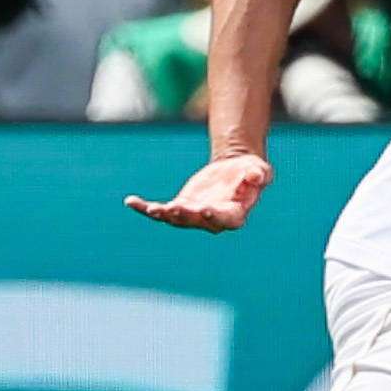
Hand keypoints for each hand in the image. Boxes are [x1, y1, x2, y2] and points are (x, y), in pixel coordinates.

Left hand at [127, 152, 274, 230]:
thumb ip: (259, 175)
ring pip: (176, 219)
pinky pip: (161, 210)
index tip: (207, 209)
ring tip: (150, 208)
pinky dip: (145, 208)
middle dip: (185, 215)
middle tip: (173, 208)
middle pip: (198, 221)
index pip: (226, 219)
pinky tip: (131, 202)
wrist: (236, 170)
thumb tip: (256, 177)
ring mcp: (194, 215)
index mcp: (235, 213)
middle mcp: (212, 219)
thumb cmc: (251, 172)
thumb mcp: (259, 170)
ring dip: (163, 214)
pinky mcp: (180, 207)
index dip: (216, 217)